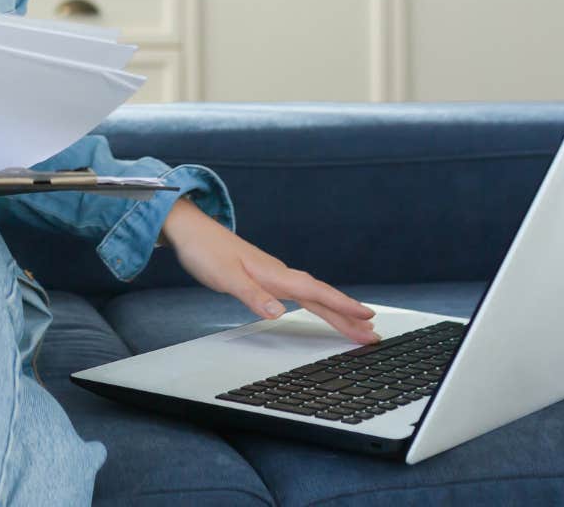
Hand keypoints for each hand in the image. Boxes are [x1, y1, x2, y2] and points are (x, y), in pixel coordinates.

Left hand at [158, 199, 378, 344]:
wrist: (190, 230)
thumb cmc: (205, 251)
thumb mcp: (225, 277)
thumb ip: (252, 295)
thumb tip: (278, 313)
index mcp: (275, 274)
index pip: (316, 293)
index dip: (343, 306)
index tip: (367, 317)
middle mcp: (279, 273)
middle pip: (321, 297)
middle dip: (348, 315)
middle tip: (372, 333)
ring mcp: (274, 274)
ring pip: (313, 295)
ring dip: (336, 311)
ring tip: (357, 325)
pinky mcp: (266, 276)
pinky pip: (301, 293)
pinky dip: (317, 303)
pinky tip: (321, 308)